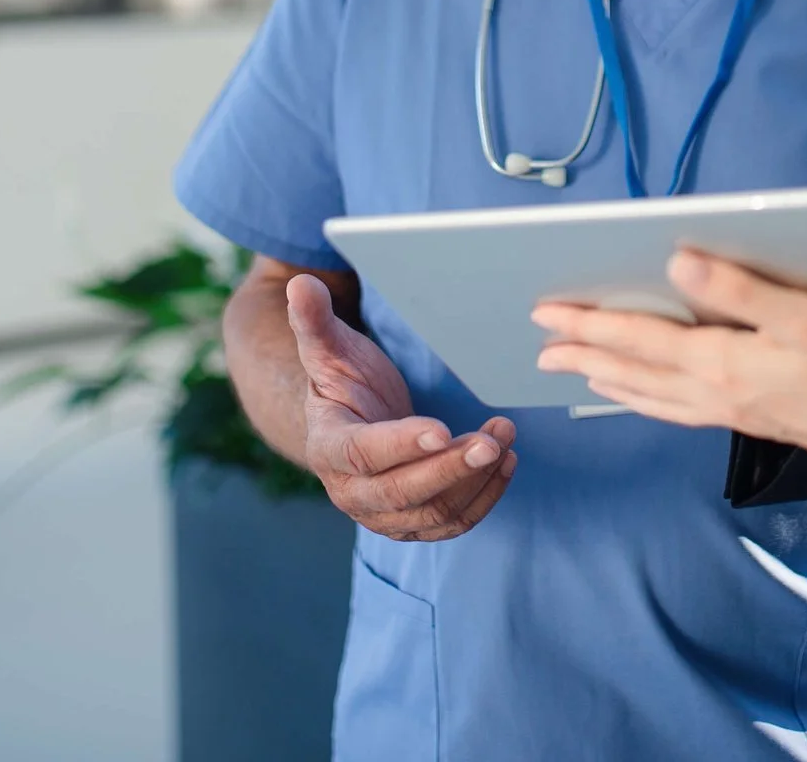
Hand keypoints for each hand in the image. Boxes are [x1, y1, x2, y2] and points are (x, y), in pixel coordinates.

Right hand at [287, 274, 516, 540]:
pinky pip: (452, 523)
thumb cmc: (343, 380)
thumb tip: (300, 284)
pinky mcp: (413, 522)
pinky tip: (506, 463)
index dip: (401, 444)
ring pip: (433, 513)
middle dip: (449, 468)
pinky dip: (483, 498)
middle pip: (402, 492)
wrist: (351, 423)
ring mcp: (383, 513)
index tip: (441, 427)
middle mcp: (351, 491)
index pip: (363, 453)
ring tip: (504, 439)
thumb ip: (313, 321)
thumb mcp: (328, 348)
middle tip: (491, 441)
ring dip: (474, 480)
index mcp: (328, 447)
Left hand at [532, 251, 806, 462]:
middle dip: (584, 355)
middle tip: (542, 346)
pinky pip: (671, 410)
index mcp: (717, 360)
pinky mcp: (738, 419)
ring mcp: (722, 410)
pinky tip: (637, 396)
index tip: (548, 312)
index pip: (638, 337)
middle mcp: (709, 391)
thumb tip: (676, 260)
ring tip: (575, 371)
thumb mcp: (798, 311)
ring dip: (606, 380)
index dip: (590, 323)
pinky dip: (641, 400)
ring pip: (647, 395)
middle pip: (631, 371)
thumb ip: (735, 287)